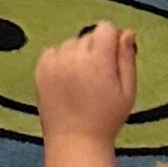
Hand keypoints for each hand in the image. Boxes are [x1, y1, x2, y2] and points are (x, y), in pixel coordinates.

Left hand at [34, 21, 141, 140]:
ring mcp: (54, 61)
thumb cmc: (107, 117)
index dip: (112, 40)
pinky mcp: (40, 68)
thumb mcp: (127, 91)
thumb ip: (127, 58)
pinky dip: (60, 60)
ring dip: (77, 55)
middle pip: (88, 36)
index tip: (113, 60)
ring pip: (70, 43)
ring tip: (81, 82)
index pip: (105, 27)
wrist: (75, 139)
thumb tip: (127, 31)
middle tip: (98, 78)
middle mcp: (73, 55)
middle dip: (95, 50)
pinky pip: (53, 51)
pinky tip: (66, 81)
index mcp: (98, 60)